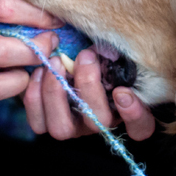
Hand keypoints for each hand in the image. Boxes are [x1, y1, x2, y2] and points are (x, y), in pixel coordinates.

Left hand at [22, 47, 156, 140]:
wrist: (62, 55)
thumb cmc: (93, 51)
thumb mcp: (108, 51)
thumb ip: (113, 54)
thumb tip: (105, 47)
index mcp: (123, 109)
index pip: (140, 126)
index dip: (134, 114)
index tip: (122, 92)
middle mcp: (98, 123)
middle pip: (97, 122)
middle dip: (88, 88)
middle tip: (84, 56)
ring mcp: (72, 127)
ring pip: (62, 129)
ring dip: (56, 93)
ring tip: (56, 62)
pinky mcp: (47, 124)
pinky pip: (38, 123)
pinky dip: (35, 97)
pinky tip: (39, 71)